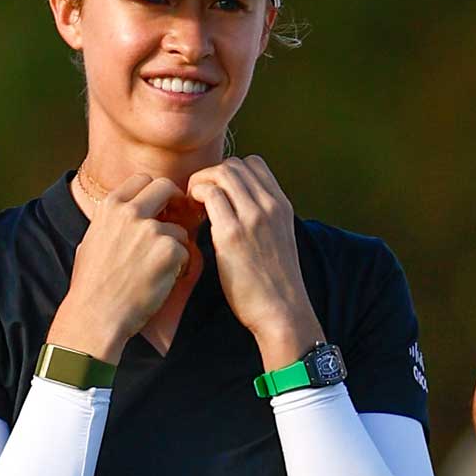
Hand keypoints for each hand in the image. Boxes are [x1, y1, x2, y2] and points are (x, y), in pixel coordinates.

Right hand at [48, 175, 191, 362]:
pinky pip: (186, 252)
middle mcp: (130, 212)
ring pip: (179, 228)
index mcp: (110, 207)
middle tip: (177, 219)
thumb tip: (130, 212)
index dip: (154, 191)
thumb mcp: (92, 240)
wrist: (96, 314)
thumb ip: (113, 221)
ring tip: (158, 269)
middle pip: (166, 187)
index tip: (160, 204)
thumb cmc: (92, 284)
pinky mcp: (169, 251)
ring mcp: (151, 230)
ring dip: (175, 246)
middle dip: (175, 201)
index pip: (142, 180)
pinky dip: (179, 267)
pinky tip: (162, 280)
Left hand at [189, 156, 324, 369]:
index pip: (254, 164)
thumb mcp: (278, 239)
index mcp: (281, 205)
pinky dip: (196, 196)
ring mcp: (252, 218)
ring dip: (201, 183)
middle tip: (199, 199)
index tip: (219, 192)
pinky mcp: (232, 235)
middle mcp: (269, 206)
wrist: (282, 310)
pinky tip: (193, 216)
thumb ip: (263, 219)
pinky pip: (210, 195)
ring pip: (221, 173)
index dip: (231, 173)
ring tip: (194, 205)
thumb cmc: (274, 282)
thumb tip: (237, 207)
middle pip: (234, 165)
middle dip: (211, 175)